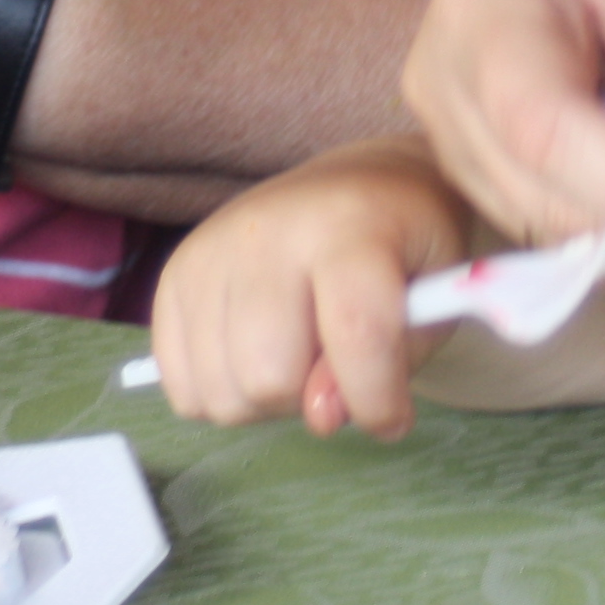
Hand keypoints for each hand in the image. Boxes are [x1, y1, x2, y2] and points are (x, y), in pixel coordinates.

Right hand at [149, 137, 473, 437]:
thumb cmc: (403, 250)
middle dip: (310, 398)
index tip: (394, 418)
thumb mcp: (431, 303)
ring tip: (296, 355)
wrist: (354, 187)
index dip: (376, 396)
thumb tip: (321, 416)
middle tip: (333, 364)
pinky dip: (222, 396)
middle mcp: (264, 229)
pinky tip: (254, 355)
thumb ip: (392, 362)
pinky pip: (182, 389)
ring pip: (222, 393)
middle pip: (269, 376)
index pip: (355, 329)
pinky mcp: (173, 275)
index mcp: (350, 222)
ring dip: (266, 403)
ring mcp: (208, 250)